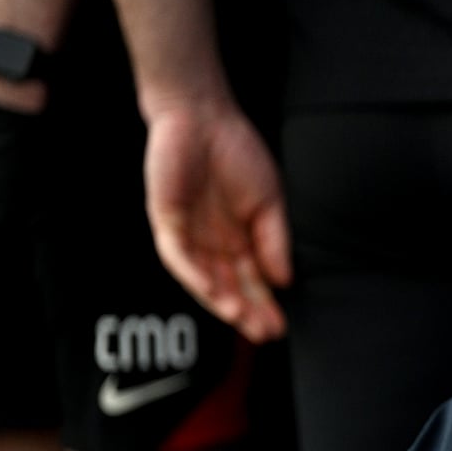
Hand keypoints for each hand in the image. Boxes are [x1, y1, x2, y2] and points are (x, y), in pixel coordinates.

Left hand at [143, 97, 290, 343]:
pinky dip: (194, 275)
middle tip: (263, 334)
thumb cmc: (237, 153)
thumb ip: (275, 240)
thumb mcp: (269, 201)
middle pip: (229, 286)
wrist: (203, 116)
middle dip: (246, 312)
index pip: (253, 280)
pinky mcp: (167, 222)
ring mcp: (189, 234)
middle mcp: (213, 243)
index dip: (265, 304)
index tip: (280, 326)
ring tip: (240, 318)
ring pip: (203, 279)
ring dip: (220, 301)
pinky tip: (212, 291)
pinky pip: (178, 256)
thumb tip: (285, 280)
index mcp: (239, 238)